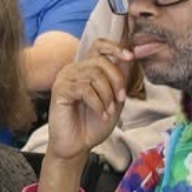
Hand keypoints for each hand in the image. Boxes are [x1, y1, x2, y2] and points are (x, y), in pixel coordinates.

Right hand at [46, 38, 134, 161]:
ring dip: (107, 96)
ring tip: (109, 112)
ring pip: (94, 75)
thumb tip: (131, 57)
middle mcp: (75, 69)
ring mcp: (66, 78)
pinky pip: (85, 89)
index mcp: (87, 69)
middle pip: (101, 61)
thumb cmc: (93, 124)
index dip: (115, 48)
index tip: (130, 57)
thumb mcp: (114, 100)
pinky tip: (101, 115)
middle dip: (116, 80)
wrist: (77, 145)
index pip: (99, 46)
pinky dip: (98, 104)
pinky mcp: (60, 90)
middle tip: (121, 99)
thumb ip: (120, 79)